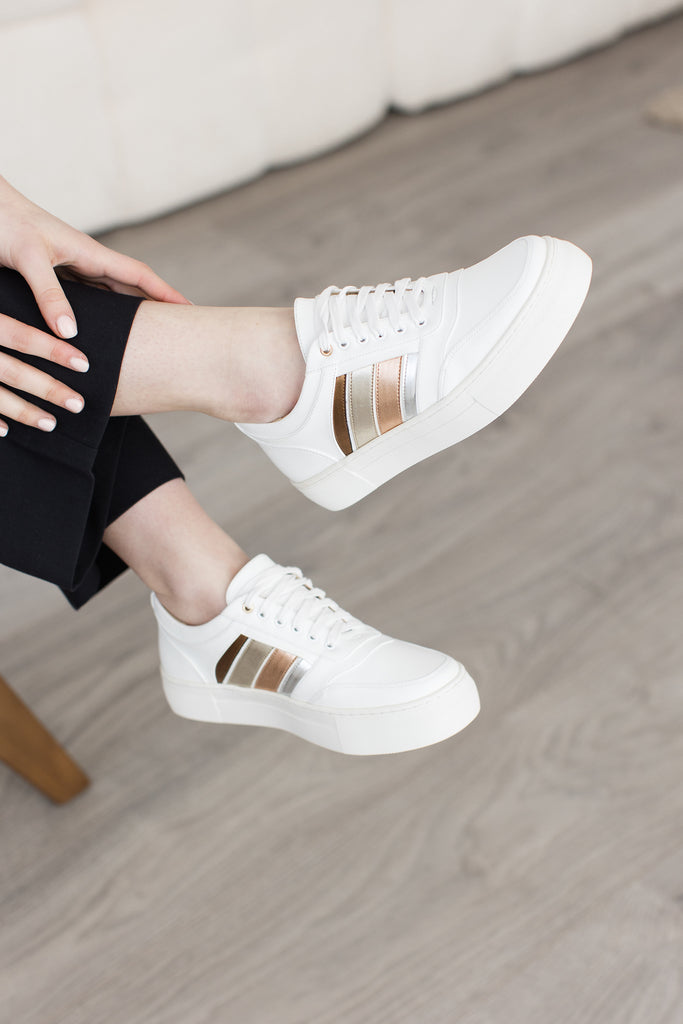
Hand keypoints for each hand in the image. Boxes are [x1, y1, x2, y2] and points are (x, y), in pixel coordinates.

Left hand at [0, 175, 189, 434]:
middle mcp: (83, 259)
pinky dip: (98, 315)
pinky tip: (97, 332)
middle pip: (130, 288)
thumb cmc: (1, 222)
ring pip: (108, 295)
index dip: (166, 294)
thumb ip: (48, 294)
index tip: (192, 311)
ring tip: (146, 336)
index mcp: (88, 252)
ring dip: (128, 312)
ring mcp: (68, 266)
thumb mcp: (27, 258)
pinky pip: (84, 298)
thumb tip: (71, 333)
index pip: (139, 276)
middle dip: (156, 306)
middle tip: (180, 330)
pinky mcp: (51, 272)